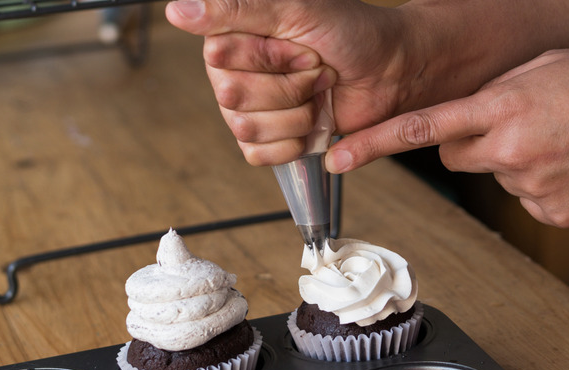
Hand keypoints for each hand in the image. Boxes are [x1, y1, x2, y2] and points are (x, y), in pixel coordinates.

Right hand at [166, 0, 410, 164]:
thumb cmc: (350, 33)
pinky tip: (312, 122)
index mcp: (234, 36)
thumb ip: (237, 10)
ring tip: (318, 92)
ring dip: (296, 114)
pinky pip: (257, 155)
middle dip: (288, 86)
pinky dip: (292, 143)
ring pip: (246, 128)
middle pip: (232, 98)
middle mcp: (235, 72)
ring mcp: (252, 108)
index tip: (302, 46)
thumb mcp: (296, 9)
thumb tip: (177, 10)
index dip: (269, 59)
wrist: (391, 70)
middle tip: (315, 69)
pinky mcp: (271, 139)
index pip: (222, 60)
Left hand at [327, 49, 568, 226]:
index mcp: (504, 108)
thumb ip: (497, 92)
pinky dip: (541, 184)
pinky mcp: (552, 215)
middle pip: (457, 158)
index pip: (423, 129)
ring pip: (496, 177)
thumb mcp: (545, 66)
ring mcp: (532, 190)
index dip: (374, 144)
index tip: (338, 158)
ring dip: (515, 162)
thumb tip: (469, 121)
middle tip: (515, 126)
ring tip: (561, 143)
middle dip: (472, 143)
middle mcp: (510, 153)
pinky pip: (526, 198)